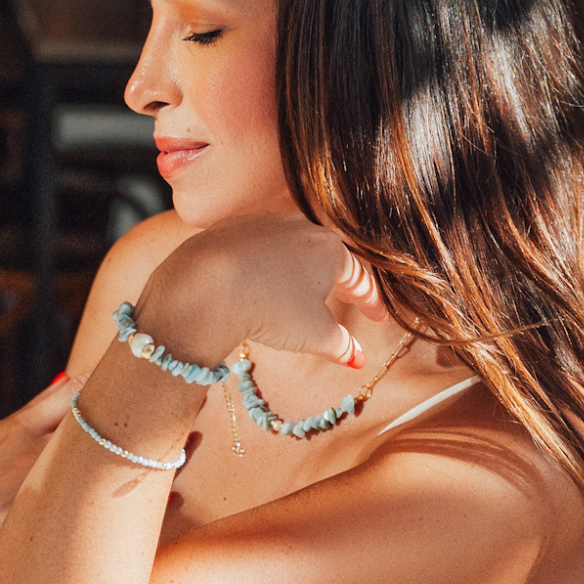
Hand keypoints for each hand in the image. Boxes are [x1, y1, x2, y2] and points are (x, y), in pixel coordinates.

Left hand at [135, 212, 386, 369]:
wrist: (206, 286)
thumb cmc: (270, 307)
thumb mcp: (315, 334)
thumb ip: (341, 346)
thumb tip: (358, 359)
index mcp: (330, 249)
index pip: (359, 278)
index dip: (371, 301)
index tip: (377, 316)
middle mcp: (300, 227)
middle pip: (327, 256)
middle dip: (338, 279)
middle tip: (347, 298)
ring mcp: (263, 223)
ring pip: (291, 247)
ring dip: (300, 268)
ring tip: (300, 290)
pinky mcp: (230, 228)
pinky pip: (256, 247)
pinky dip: (265, 264)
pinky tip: (258, 281)